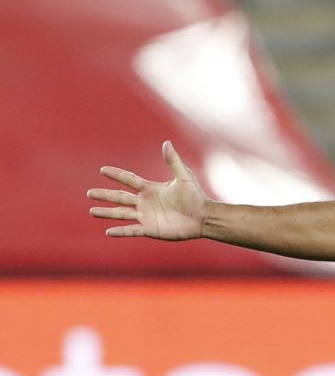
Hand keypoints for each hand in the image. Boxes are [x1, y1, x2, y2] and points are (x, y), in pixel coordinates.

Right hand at [88, 141, 207, 239]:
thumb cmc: (196, 197)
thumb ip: (173, 161)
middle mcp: (145, 202)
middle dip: (105, 195)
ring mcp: (146, 216)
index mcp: (151, 189)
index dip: (116, 175)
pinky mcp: (151, 229)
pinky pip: (132, 230)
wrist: (204, 217)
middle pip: (120, 197)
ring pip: (121, 213)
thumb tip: (167, 143)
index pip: (129, 180)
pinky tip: (108, 232)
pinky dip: (120, 231)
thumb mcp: (184, 177)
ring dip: (107, 213)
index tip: (103, 170)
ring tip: (92, 211)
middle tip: (89, 193)